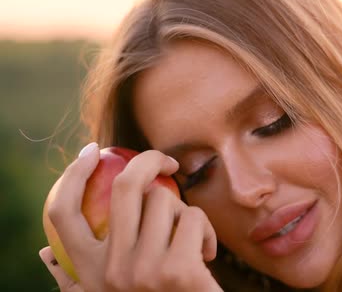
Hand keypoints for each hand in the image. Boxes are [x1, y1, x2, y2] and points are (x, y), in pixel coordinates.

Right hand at [40, 145, 222, 291]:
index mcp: (87, 272)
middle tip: (168, 163)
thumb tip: (44, 254)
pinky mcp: (180, 270)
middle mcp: (110, 271)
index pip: (62, 213)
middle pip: (123, 187)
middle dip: (149, 160)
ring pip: (166, 200)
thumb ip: (74, 279)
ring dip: (184, 213)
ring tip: (189, 241)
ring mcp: (144, 270)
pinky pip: (195, 218)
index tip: (92, 152)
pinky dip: (206, 231)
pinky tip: (207, 256)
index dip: (73, 175)